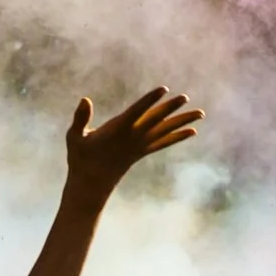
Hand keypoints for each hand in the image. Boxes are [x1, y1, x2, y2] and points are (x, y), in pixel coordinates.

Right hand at [63, 87, 202, 197]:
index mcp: (117, 131)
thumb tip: (85, 99)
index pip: (137, 112)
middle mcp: (133, 138)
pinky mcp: (142, 152)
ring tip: (201, 114)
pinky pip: (164, 142)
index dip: (150, 100)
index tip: (164, 90)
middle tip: (186, 97)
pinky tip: (192, 131)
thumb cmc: (80, 158)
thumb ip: (80, 119)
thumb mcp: (74, 138)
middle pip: (156, 121)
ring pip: (165, 131)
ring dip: (183, 122)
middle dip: (171, 109)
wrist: (91, 185)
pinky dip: (178, 136)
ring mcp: (140, 146)